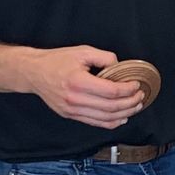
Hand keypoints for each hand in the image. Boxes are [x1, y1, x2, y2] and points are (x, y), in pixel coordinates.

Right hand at [20, 46, 143, 127]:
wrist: (33, 73)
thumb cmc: (57, 61)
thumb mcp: (82, 51)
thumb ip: (104, 57)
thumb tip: (121, 66)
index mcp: (78, 81)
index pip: (111, 91)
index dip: (128, 89)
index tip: (136, 84)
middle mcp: (75, 99)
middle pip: (111, 107)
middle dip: (131, 103)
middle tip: (141, 96)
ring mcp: (72, 110)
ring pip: (105, 118)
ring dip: (125, 114)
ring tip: (136, 106)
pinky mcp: (71, 115)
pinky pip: (95, 123)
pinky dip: (112, 122)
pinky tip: (122, 117)